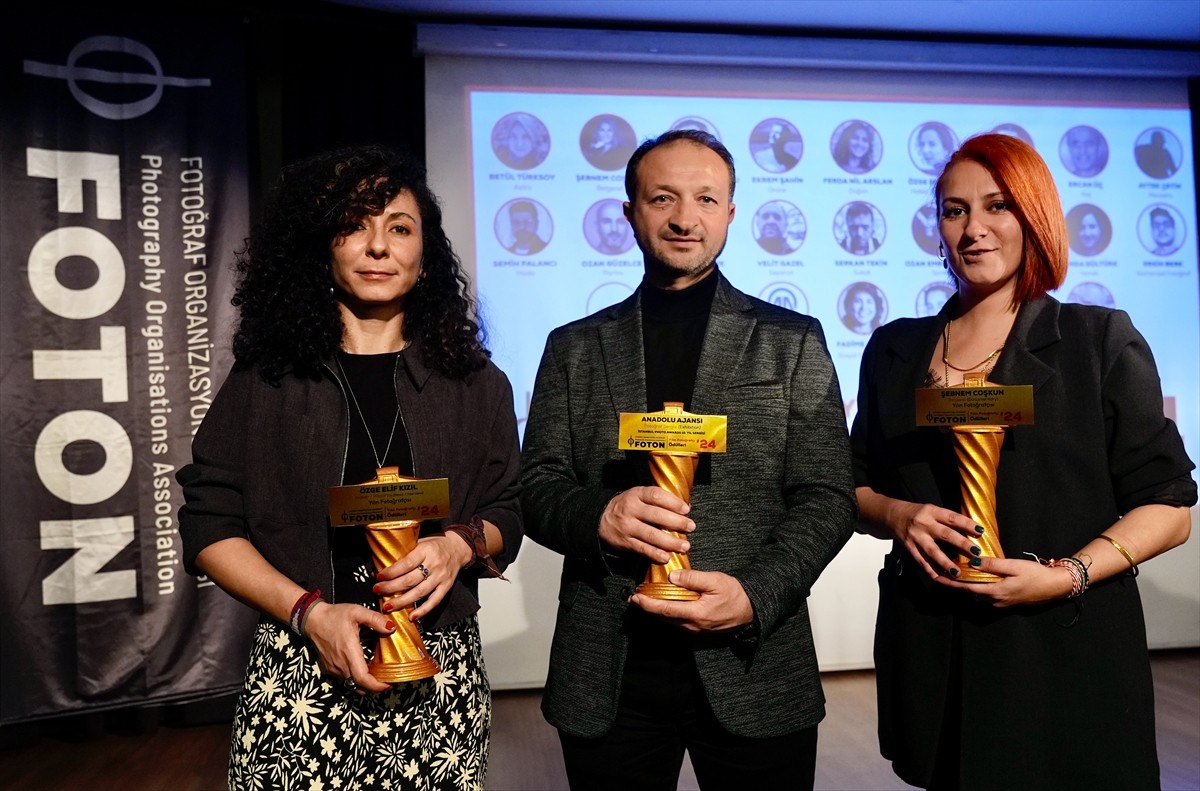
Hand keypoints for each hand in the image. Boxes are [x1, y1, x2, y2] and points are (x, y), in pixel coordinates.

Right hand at [302, 601, 395, 694]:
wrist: (313, 620)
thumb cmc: (335, 616)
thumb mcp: (357, 612)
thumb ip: (375, 619)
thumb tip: (391, 628)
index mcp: (349, 652)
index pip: (362, 678)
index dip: (376, 686)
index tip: (388, 685)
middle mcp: (340, 664)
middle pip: (359, 686)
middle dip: (375, 687)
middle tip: (388, 681)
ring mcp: (333, 668)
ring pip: (352, 684)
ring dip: (365, 683)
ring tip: (378, 675)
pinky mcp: (329, 668)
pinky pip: (344, 679)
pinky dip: (355, 678)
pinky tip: (363, 668)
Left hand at [375, 535, 471, 620]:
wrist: (458, 548)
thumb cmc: (436, 544)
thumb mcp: (420, 542)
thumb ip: (406, 552)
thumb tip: (385, 564)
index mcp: (426, 550)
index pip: (406, 564)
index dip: (391, 572)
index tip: (379, 577)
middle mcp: (434, 564)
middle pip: (410, 580)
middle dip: (391, 587)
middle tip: (377, 590)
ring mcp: (441, 577)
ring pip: (419, 592)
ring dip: (402, 601)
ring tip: (388, 606)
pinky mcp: (446, 587)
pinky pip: (434, 601)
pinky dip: (423, 610)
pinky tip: (412, 617)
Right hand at [599, 486, 693, 562]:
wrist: (600, 519)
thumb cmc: (627, 506)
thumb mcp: (638, 495)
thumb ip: (657, 499)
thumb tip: (684, 507)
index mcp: (636, 494)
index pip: (656, 495)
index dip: (673, 502)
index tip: (686, 509)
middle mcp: (630, 509)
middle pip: (656, 515)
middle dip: (676, 522)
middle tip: (691, 527)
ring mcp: (627, 526)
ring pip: (651, 535)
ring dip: (670, 542)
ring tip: (685, 546)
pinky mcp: (624, 542)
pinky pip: (642, 549)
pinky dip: (655, 554)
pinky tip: (667, 557)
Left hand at [629, 569, 752, 632]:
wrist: (751, 608)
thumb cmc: (734, 593)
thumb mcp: (714, 581)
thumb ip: (692, 578)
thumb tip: (672, 576)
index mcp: (696, 614)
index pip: (665, 610)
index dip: (647, 604)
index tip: (635, 598)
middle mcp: (693, 626)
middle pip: (664, 618)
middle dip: (647, 608)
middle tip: (634, 598)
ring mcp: (695, 629)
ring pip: (669, 621)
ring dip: (656, 611)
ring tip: (645, 600)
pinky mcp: (698, 628)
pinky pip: (677, 622)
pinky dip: (667, 613)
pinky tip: (663, 603)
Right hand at [887, 501, 982, 579]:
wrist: (891, 515)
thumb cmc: (916, 513)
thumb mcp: (932, 510)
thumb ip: (947, 520)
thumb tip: (970, 532)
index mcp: (932, 511)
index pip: (952, 517)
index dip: (967, 524)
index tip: (980, 531)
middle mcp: (924, 524)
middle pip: (945, 534)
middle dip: (962, 544)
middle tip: (976, 553)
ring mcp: (916, 537)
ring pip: (933, 551)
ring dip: (946, 563)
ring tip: (957, 572)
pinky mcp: (909, 547)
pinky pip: (921, 561)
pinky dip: (931, 570)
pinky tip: (940, 578)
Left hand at [937, 555, 1074, 606]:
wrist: (1056, 587)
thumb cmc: (1036, 574)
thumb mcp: (1014, 566)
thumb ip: (993, 565)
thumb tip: (972, 562)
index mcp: (995, 592)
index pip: (966, 587)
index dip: (950, 582)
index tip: (936, 576)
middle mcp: (995, 601)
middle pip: (969, 592)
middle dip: (954, 583)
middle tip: (940, 572)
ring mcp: (1000, 603)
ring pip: (977, 594)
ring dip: (965, 585)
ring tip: (953, 574)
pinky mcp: (1006, 602)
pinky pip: (985, 595)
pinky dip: (976, 587)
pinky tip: (973, 578)